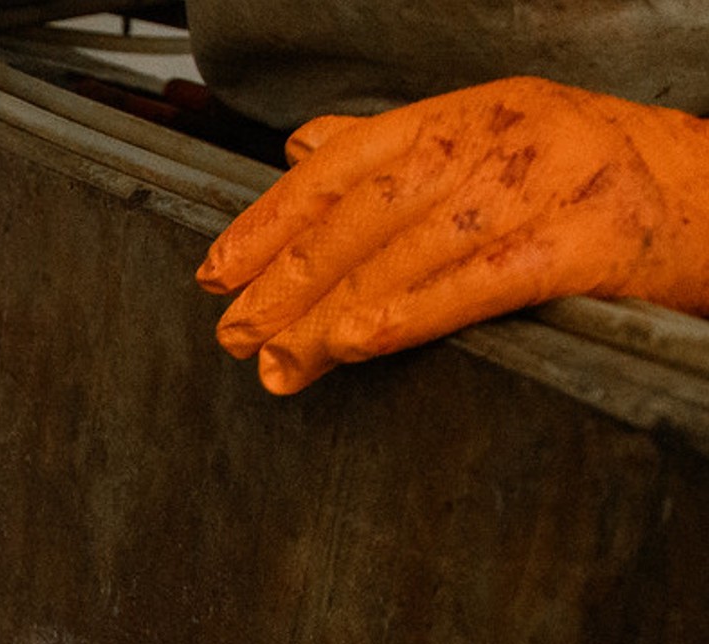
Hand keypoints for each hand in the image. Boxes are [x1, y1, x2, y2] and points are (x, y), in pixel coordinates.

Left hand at [197, 77, 708, 393]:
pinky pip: (484, 281)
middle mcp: (503, 135)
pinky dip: (412, 312)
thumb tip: (303, 149)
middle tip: (237, 334)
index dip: (272, 220)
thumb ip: (397, 150)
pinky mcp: (591, 241)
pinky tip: (357, 342)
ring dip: (334, 313)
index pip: (344, 164)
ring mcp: (549, 184)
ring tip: (283, 362)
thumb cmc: (594, 180)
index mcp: (469, 112)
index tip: (217, 273)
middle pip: (368, 211)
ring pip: (413, 250)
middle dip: (290, 278)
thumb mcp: (497, 143)